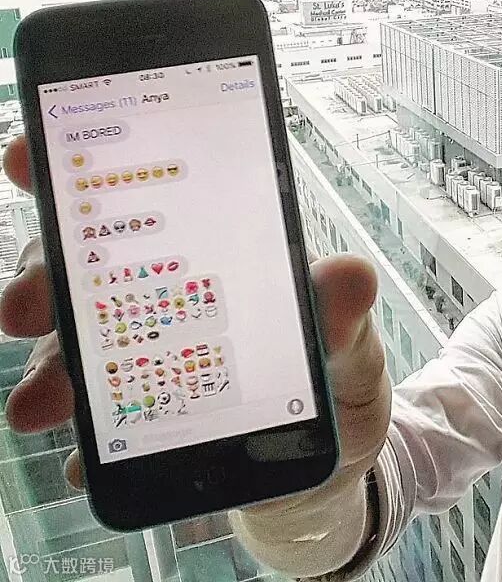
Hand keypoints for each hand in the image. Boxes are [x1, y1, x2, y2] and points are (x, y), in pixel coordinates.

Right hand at [0, 135, 390, 505]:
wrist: (330, 461)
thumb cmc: (337, 379)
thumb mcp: (351, 344)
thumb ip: (344, 314)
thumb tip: (352, 276)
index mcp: (215, 252)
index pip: (142, 197)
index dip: (80, 167)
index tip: (29, 155)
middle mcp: (167, 295)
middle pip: (87, 268)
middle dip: (42, 280)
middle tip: (25, 308)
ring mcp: (147, 357)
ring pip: (76, 344)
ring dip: (48, 368)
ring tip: (43, 403)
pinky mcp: (142, 422)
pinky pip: (101, 425)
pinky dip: (89, 442)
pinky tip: (91, 461)